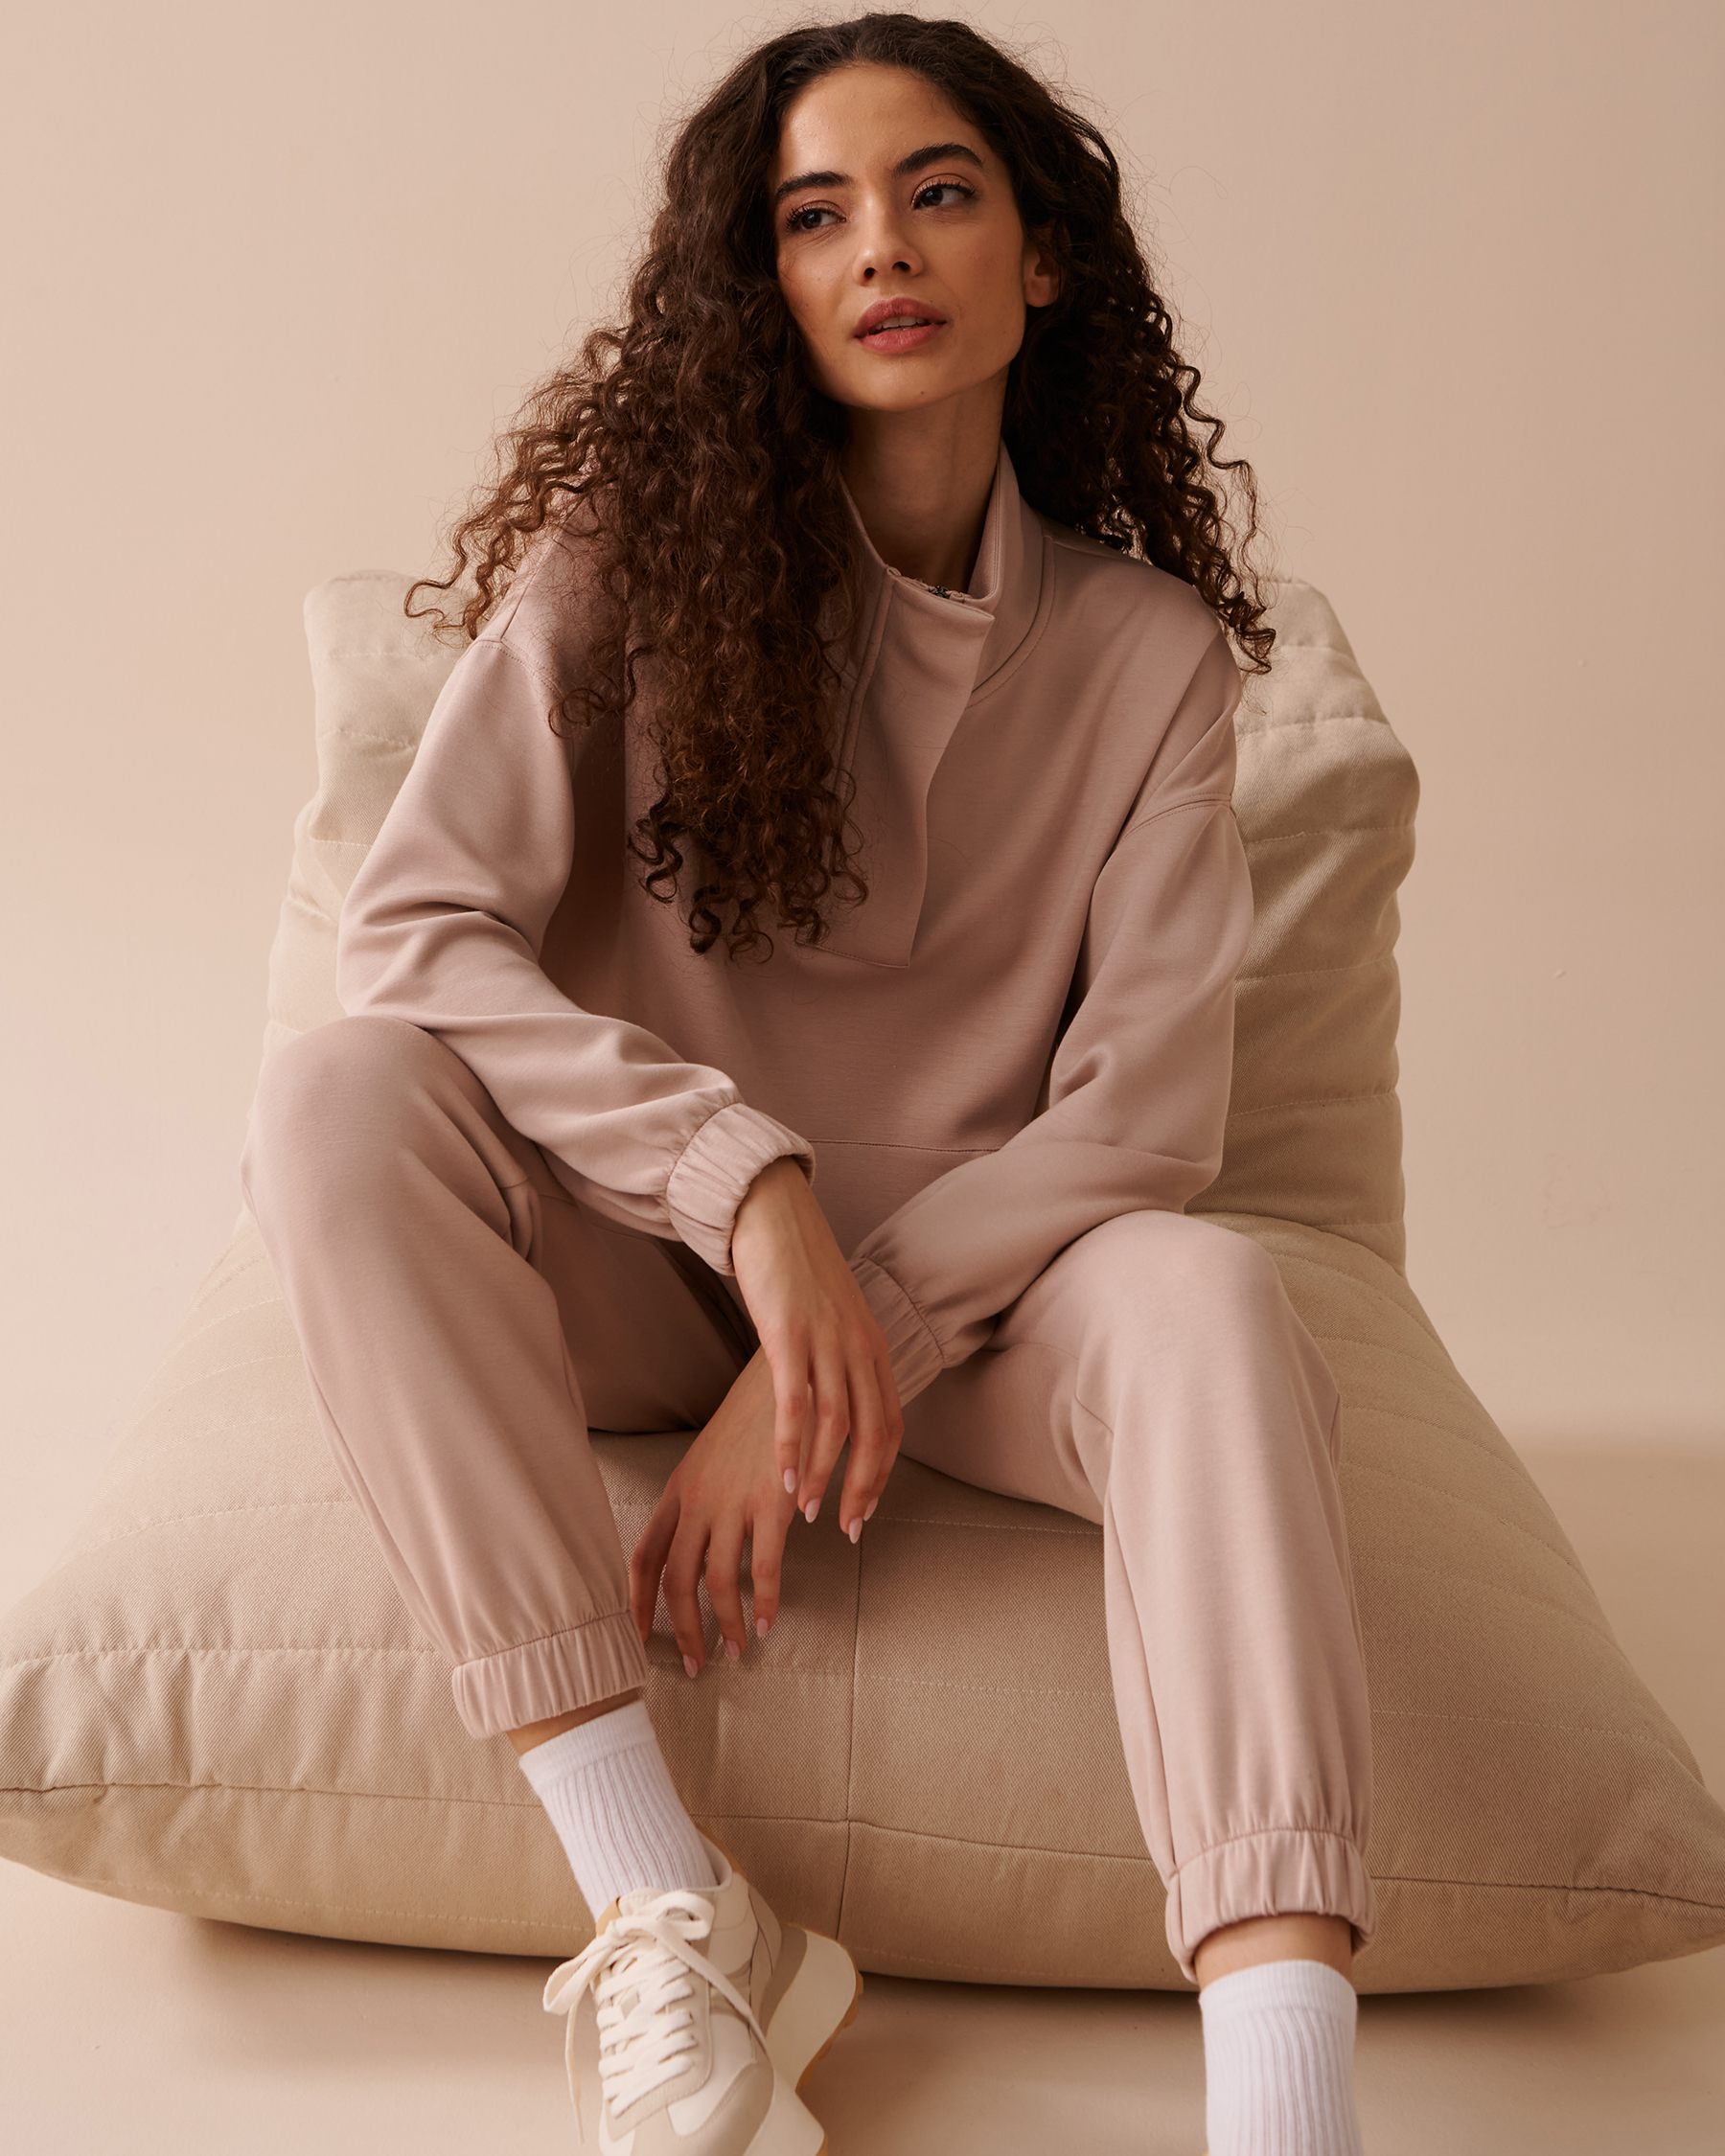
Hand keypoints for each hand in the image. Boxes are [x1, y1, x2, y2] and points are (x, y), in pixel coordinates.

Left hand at [629, 1347, 794, 1671]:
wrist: (785, 1378)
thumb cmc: (753, 1418)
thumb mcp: (712, 1458)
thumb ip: (700, 1500)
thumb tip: (697, 1543)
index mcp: (677, 1490)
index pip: (643, 1556)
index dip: (637, 1602)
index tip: (638, 1638)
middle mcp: (696, 1500)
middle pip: (675, 1578)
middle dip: (682, 1628)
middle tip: (696, 1663)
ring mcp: (731, 1501)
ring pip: (717, 1580)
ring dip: (725, 1623)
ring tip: (737, 1649)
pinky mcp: (770, 1501)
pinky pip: (764, 1566)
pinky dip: (765, 1601)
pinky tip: (768, 1621)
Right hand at [728, 1156, 904, 1534]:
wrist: (774, 1215)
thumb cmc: (797, 1271)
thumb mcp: (833, 1319)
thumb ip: (841, 1360)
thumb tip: (836, 1405)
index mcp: (874, 1346)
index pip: (892, 1423)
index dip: (881, 1473)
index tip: (864, 1511)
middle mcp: (860, 1347)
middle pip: (874, 1433)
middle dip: (861, 1487)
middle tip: (845, 1529)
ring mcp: (827, 1340)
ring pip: (837, 1425)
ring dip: (823, 1474)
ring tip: (805, 1511)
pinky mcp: (789, 1333)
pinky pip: (796, 1402)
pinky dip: (792, 1445)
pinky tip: (782, 1475)